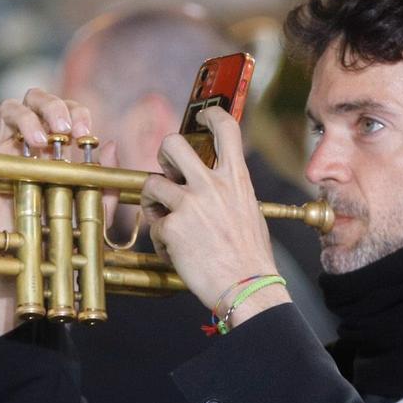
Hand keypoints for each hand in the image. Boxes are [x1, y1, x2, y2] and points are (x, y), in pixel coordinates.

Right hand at [0, 90, 116, 338]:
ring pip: (8, 108)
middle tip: (65, 129)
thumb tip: (111, 145)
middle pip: (34, 98)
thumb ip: (102, 180)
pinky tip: (16, 160)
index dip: (75, 111)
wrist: (29, 269)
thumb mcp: (90, 211)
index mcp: (55, 146)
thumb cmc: (60, 240)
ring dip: (27, 116)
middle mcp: (27, 143)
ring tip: (43, 139)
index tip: (86, 133)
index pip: (64, 110)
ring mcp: (2, 152)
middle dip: (52, 105)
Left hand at [139, 108, 285, 324]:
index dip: (210, 116)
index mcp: (236, 179)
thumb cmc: (251, 257)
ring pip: (151, 183)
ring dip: (152, 203)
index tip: (202, 118)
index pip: (225, 129)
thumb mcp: (250, 211)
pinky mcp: (172, 226)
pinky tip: (176, 253)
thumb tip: (220, 188)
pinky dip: (160, 241)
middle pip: (172, 143)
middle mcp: (212, 184)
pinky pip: (154, 225)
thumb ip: (232, 192)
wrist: (248, 286)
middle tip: (167, 172)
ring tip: (165, 222)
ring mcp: (190, 203)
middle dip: (163, 155)